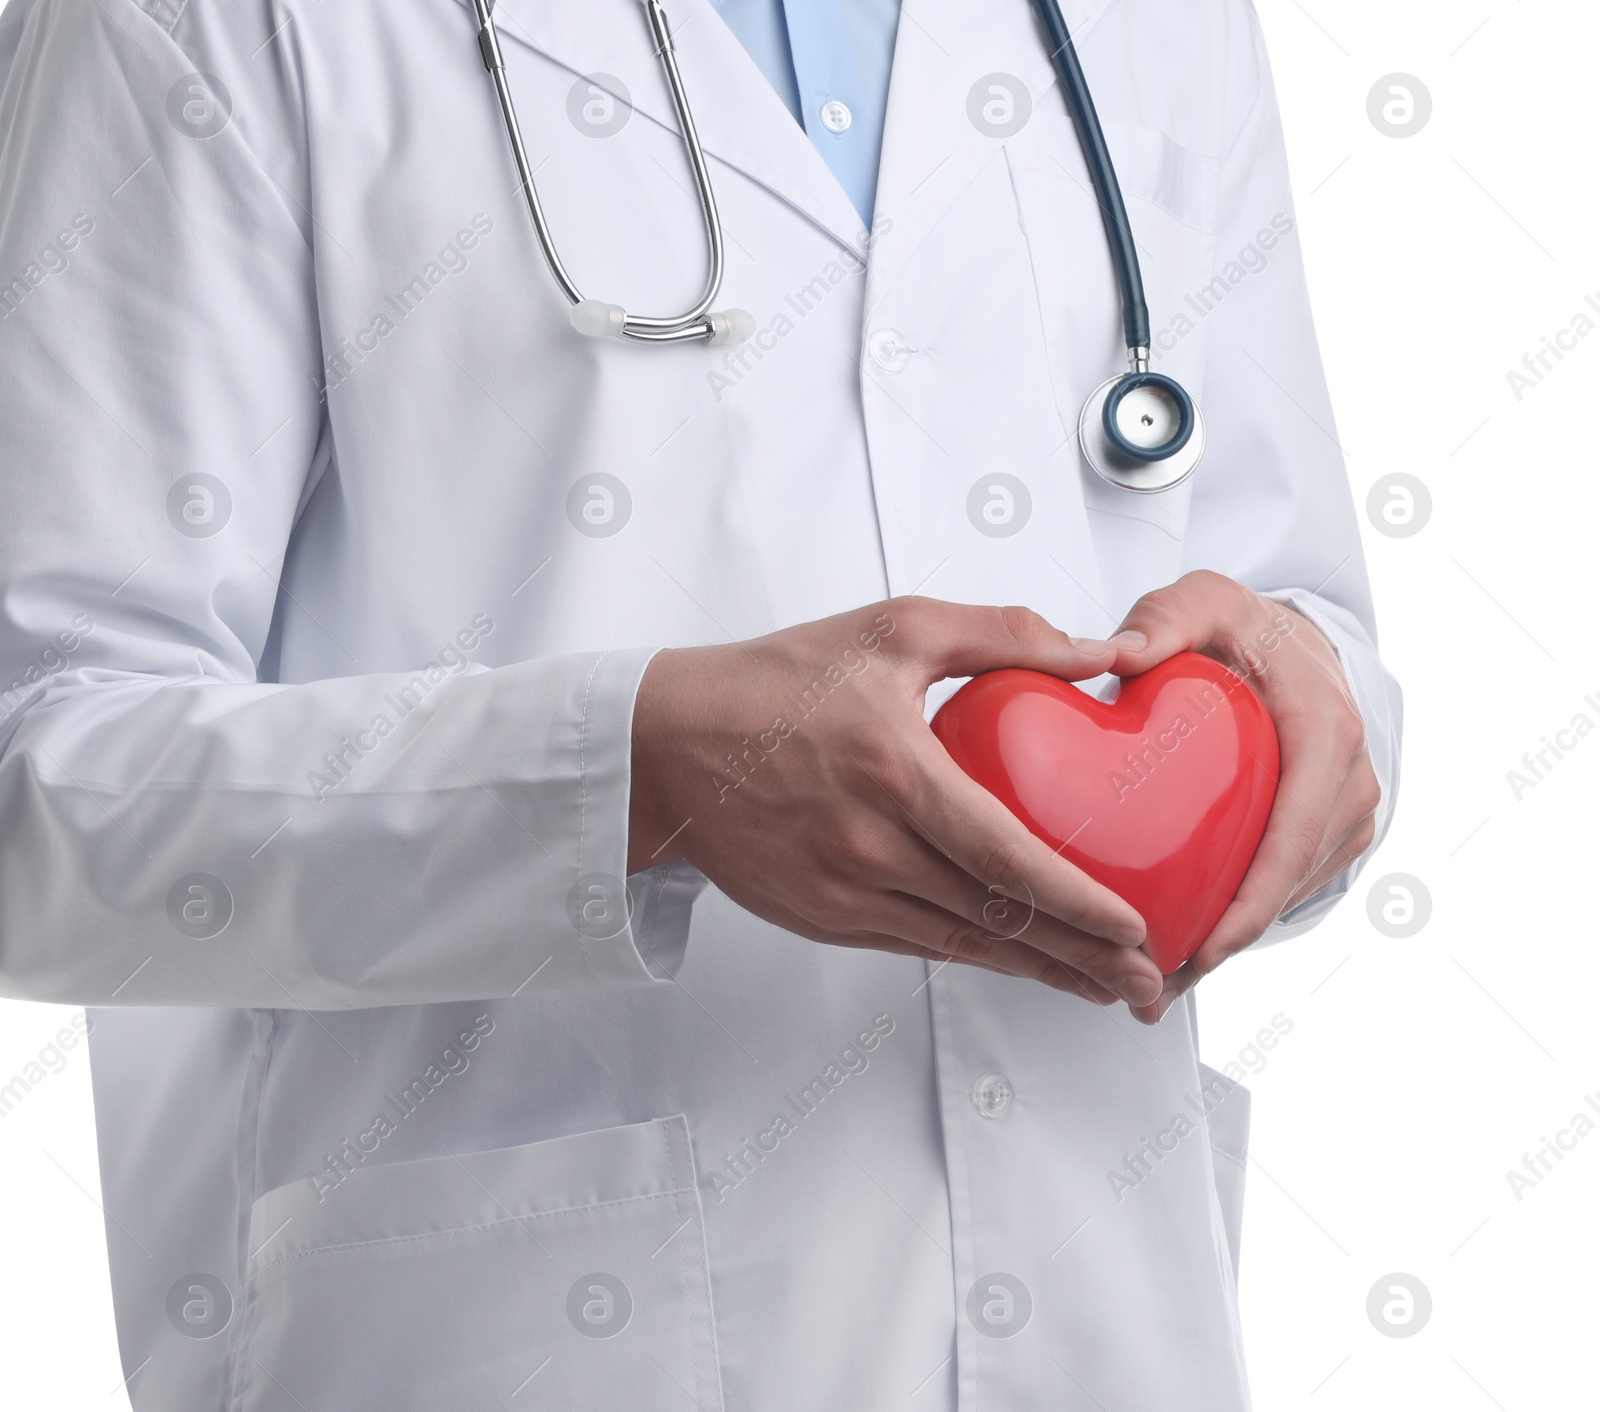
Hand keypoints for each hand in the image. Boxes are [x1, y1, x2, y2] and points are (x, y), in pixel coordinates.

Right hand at [629, 598, 1165, 1007]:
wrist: (666, 745)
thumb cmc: (775, 681)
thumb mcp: (889, 629)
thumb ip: (1000, 634)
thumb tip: (1099, 652)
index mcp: (894, 772)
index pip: (1005, 857)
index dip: (1078, 901)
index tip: (1137, 925)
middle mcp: (868, 845)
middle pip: (995, 921)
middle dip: (1082, 959)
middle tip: (1147, 982)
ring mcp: (841, 893)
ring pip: (960, 947)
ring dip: (1038, 973)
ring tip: (1103, 988)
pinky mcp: (820, 919)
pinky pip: (915, 946)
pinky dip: (975, 958)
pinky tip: (1018, 963)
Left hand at [1104, 571, 1380, 1021]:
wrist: (1288, 640)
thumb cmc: (1241, 624)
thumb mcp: (1203, 602)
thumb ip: (1162, 621)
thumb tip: (1114, 655)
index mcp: (1327, 732)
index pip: (1297, 832)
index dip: (1256, 898)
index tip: (1209, 947)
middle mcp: (1350, 781)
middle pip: (1288, 883)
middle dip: (1225, 943)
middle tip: (1152, 991)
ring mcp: (1343, 815)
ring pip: (1285, 898)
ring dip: (1224, 946)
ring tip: (1151, 992)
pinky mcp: (1324, 835)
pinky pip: (1281, 889)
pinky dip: (1234, 924)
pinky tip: (1174, 957)